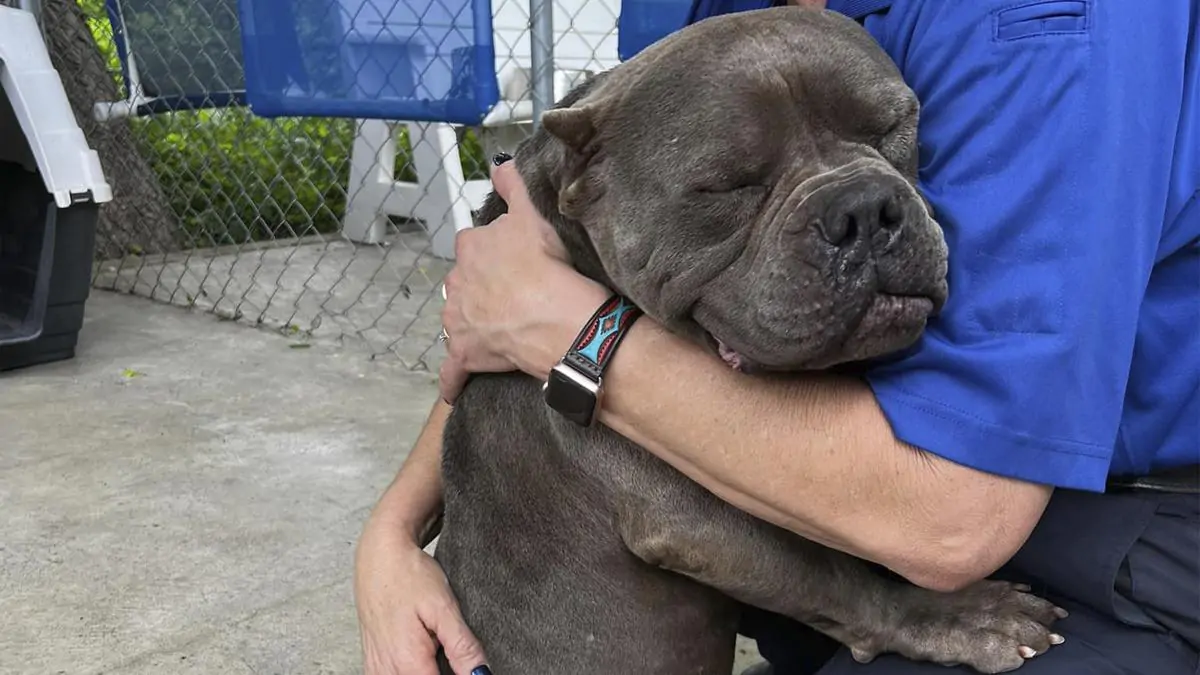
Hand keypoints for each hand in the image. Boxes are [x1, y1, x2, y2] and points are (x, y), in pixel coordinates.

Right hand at [354, 522, 487, 674]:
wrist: (379, 557)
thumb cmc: (410, 575)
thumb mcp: (444, 607)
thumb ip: (462, 647)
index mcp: (409, 663)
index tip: (467, 662)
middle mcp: (388, 671)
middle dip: (446, 671)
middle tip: (449, 646)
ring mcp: (377, 669)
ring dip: (429, 670)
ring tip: (436, 647)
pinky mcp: (372, 664)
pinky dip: (411, 670)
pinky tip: (421, 653)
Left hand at [439, 159, 608, 402]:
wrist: (556, 320)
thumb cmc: (547, 267)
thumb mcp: (533, 213)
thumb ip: (513, 185)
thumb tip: (500, 165)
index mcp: (470, 249)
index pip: (475, 245)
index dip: (496, 252)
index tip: (515, 260)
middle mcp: (456, 283)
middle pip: (465, 283)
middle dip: (481, 288)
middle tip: (512, 294)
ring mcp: (457, 321)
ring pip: (456, 320)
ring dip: (469, 324)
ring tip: (496, 328)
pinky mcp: (465, 356)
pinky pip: (453, 371)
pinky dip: (454, 380)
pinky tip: (455, 388)